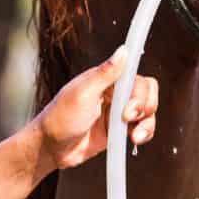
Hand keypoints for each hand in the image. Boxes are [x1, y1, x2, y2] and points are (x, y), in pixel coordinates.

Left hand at [33, 45, 158, 171]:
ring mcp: (117, 112)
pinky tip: (133, 140)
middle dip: (142, 107)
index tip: (131, 103)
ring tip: (134, 136)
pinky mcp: (119, 130)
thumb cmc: (60, 118)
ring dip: (146, 122)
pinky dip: (143, 133)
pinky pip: (141, 127)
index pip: (135, 75)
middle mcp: (114, 93)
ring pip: (148, 111)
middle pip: (146, 92)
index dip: (138, 90)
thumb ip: (105, 73)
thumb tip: (123, 51)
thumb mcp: (82, 93)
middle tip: (126, 118)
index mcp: (105, 79)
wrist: (51, 148)